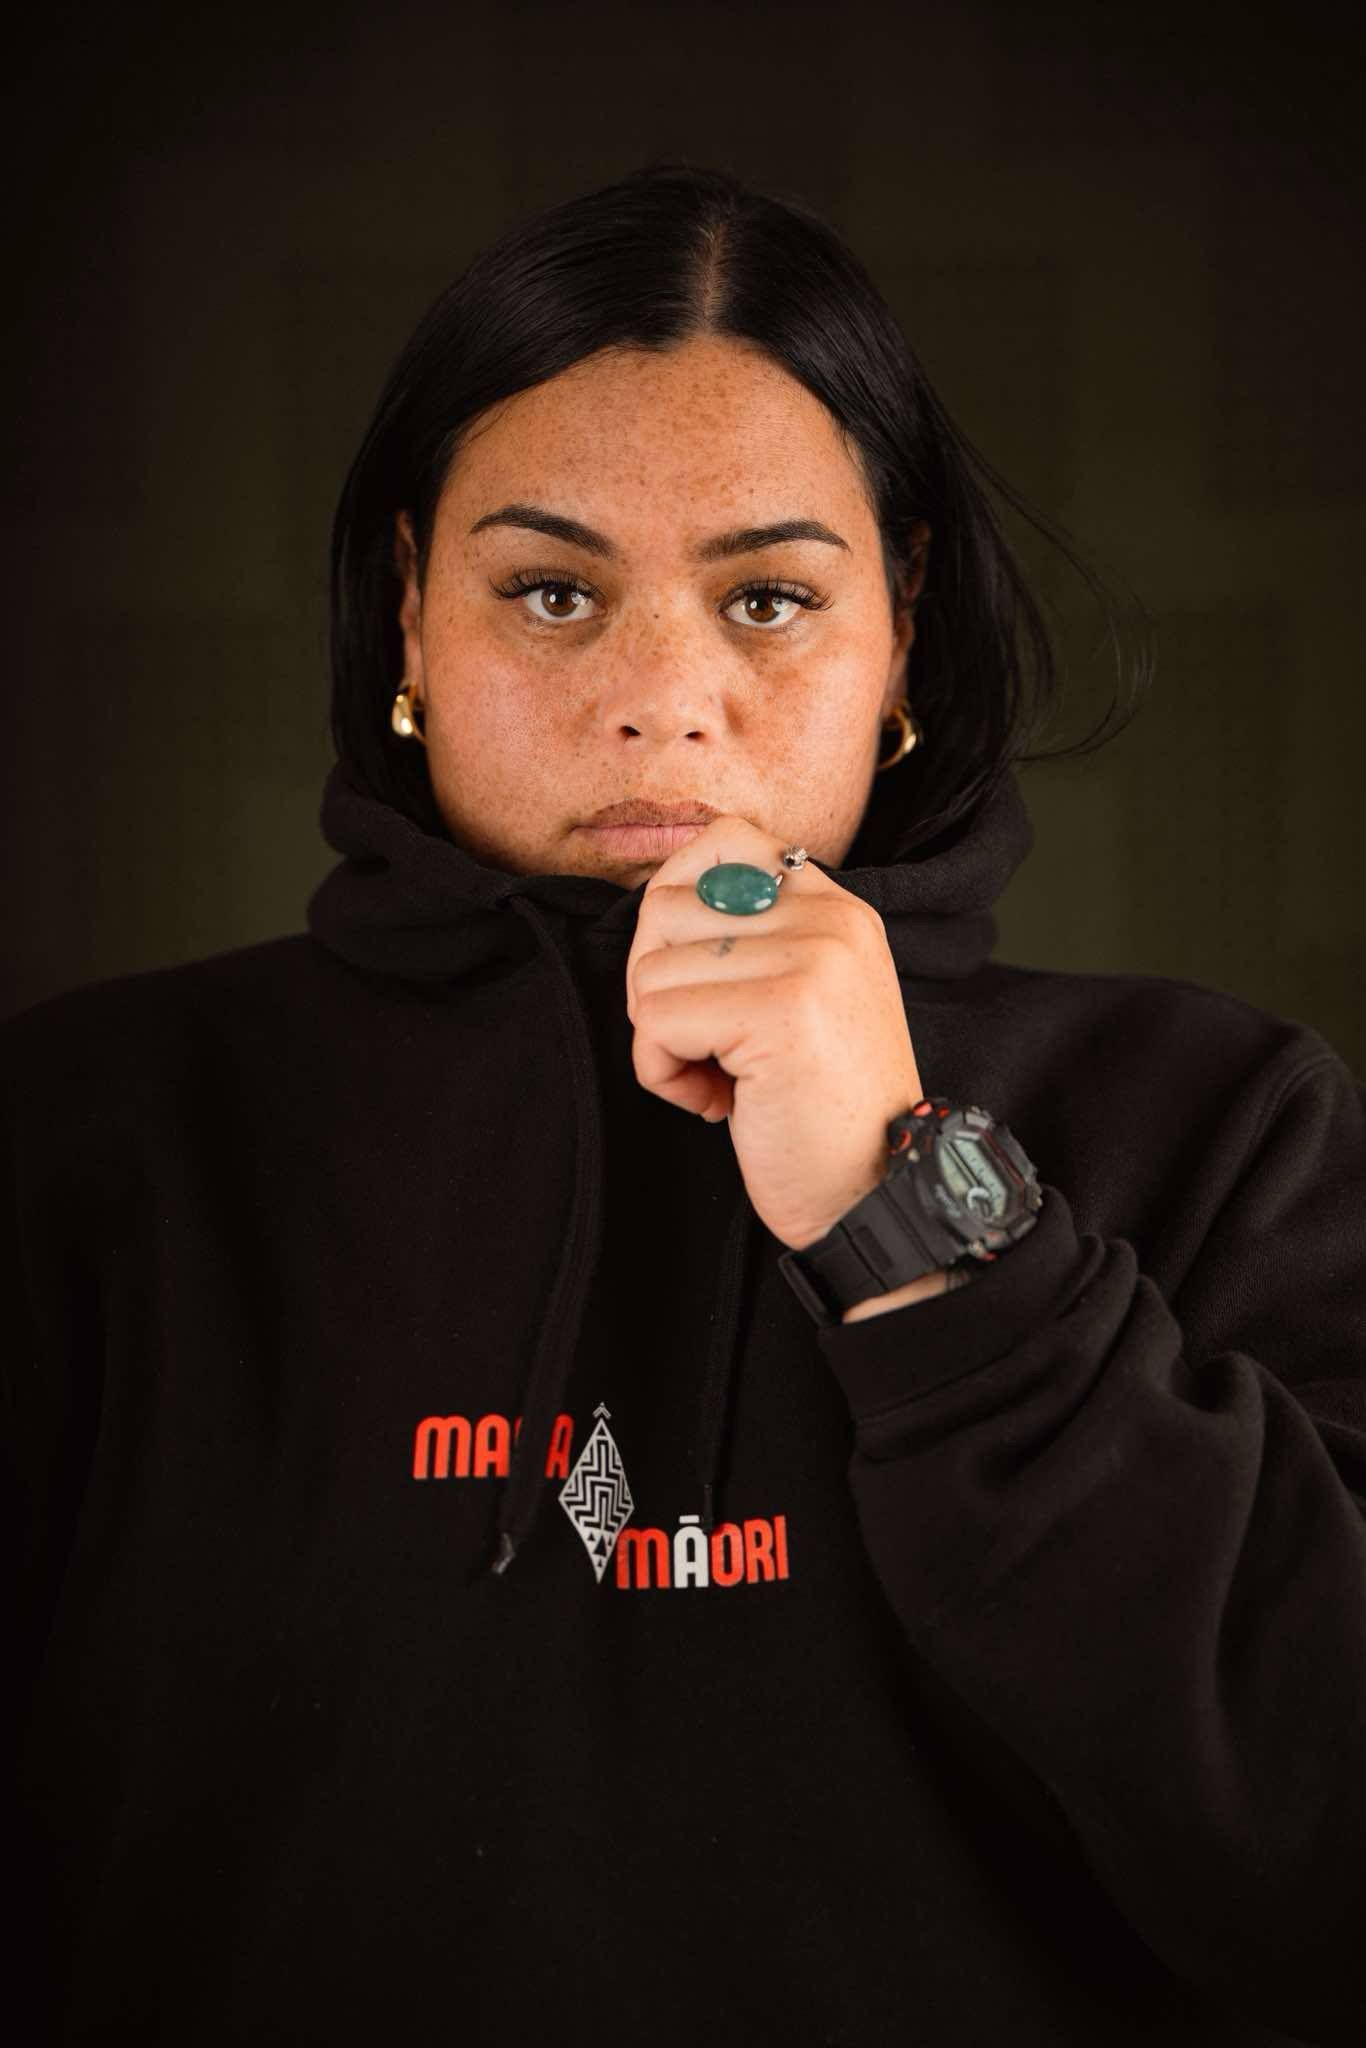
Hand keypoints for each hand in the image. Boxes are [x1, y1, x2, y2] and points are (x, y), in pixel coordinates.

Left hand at [624, 813, 925, 1252]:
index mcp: (837, 906)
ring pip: (650, 971)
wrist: (878, 1194)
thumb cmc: (824, 1109)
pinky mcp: (778, 1010)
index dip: (675, 906)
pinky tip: (717, 1103)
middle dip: (658, 987)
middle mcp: (830, 917)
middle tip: (708, 1046)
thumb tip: (655, 906)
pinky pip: (655, 1022)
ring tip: (722, 1078)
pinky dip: (663, 1074)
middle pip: (663, 907)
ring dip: (661, 1041)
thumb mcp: (804, 996)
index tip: (698, 978)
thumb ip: (752, 938)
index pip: (722, 840)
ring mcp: (809, 958)